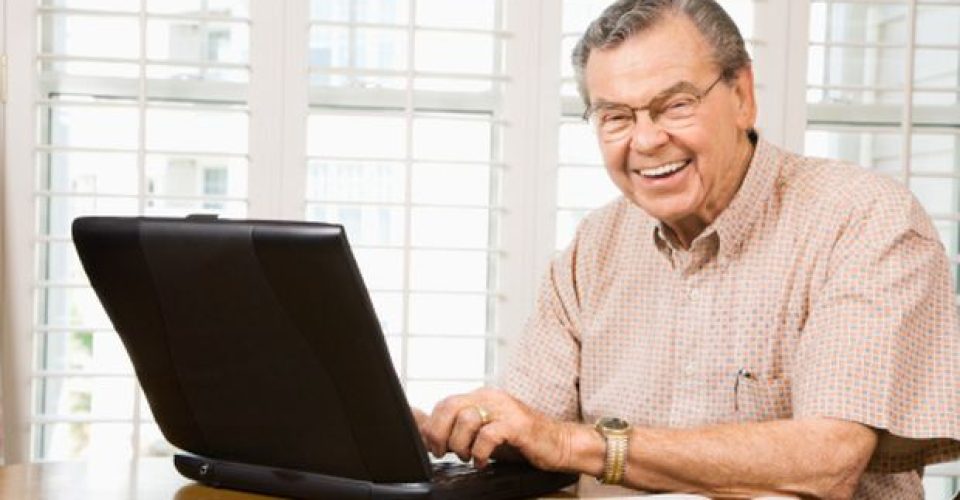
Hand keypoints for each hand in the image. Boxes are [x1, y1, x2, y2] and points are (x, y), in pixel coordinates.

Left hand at [419, 387, 575, 470]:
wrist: (559, 443)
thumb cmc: (521, 440)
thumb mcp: (484, 432)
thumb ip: (459, 429)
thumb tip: (425, 428)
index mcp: (480, 397)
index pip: (443, 404)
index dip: (431, 427)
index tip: (434, 447)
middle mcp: (490, 398)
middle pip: (449, 407)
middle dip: (439, 434)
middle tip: (444, 453)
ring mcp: (504, 409)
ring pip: (466, 420)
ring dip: (461, 445)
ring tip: (469, 456)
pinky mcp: (517, 425)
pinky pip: (487, 435)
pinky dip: (480, 452)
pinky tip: (483, 462)